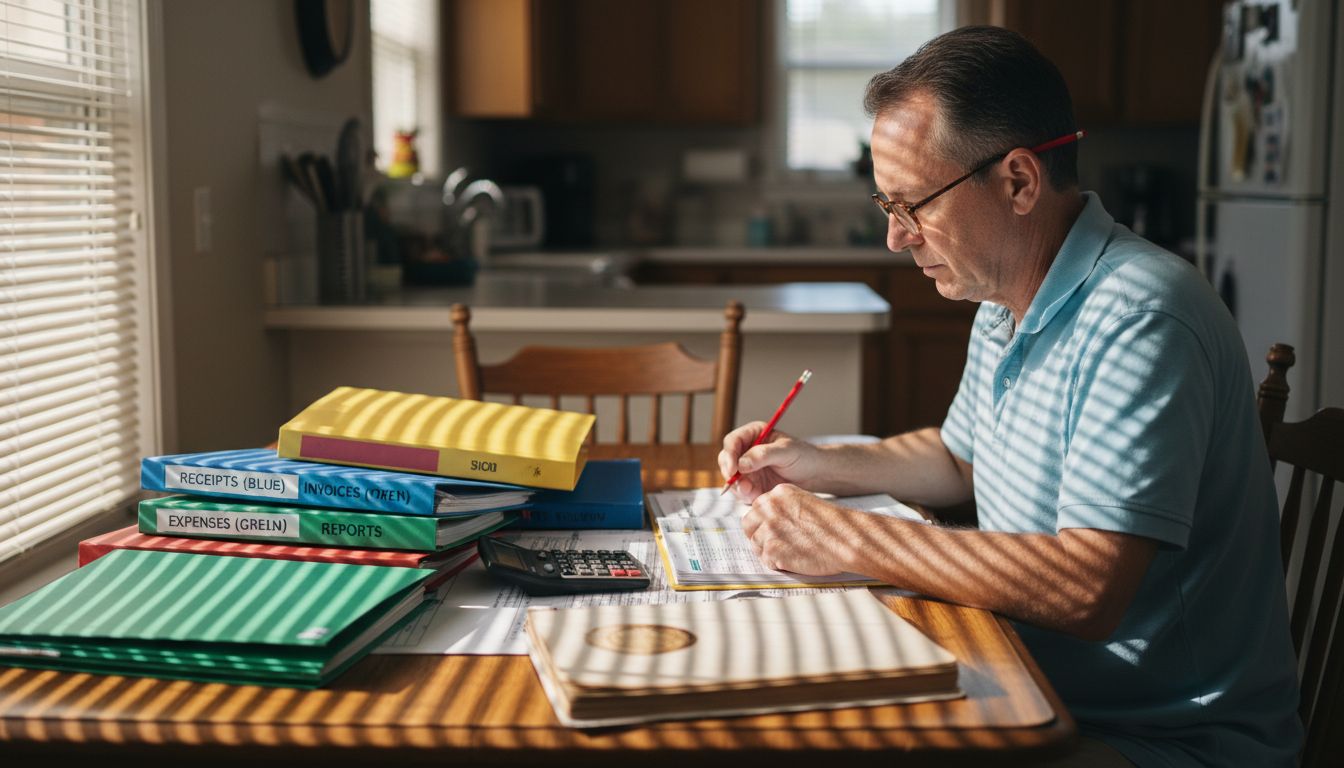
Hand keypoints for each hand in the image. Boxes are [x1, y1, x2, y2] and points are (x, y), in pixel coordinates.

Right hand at [718, 422, 820, 501]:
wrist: (814, 475)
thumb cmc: (803, 457)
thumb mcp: (786, 451)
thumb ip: (763, 455)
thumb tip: (741, 463)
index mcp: (753, 435)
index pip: (732, 441)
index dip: (729, 455)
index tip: (734, 469)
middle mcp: (746, 450)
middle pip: (726, 460)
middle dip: (730, 474)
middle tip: (742, 485)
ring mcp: (748, 468)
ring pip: (731, 478)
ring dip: (738, 487)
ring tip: (753, 492)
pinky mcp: (752, 484)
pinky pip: (741, 491)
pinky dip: (746, 495)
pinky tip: (758, 495)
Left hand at [740, 484, 855, 575]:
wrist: (847, 539)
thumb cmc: (833, 526)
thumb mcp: (805, 503)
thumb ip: (784, 509)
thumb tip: (767, 522)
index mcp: (779, 493)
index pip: (757, 508)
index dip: (763, 523)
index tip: (773, 531)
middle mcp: (770, 507)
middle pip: (748, 524)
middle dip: (758, 536)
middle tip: (774, 545)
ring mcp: (769, 528)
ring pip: (755, 544)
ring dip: (769, 552)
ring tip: (791, 553)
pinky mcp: (772, 549)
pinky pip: (766, 560)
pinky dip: (778, 564)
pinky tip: (795, 560)